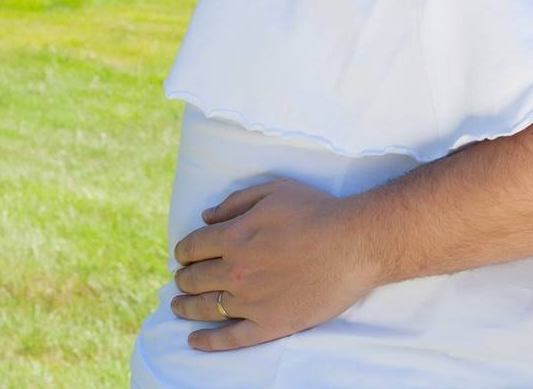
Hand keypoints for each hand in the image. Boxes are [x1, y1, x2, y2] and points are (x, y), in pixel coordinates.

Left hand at [170, 178, 382, 350]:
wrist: (354, 243)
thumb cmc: (317, 211)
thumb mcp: (274, 190)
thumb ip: (235, 202)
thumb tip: (205, 217)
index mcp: (234, 237)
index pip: (193, 246)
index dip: (184, 250)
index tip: (183, 255)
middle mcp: (236, 271)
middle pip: (194, 278)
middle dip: (183, 278)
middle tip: (182, 279)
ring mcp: (252, 302)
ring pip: (206, 308)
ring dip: (185, 307)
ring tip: (178, 306)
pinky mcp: (271, 325)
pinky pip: (231, 339)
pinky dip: (208, 342)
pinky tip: (193, 341)